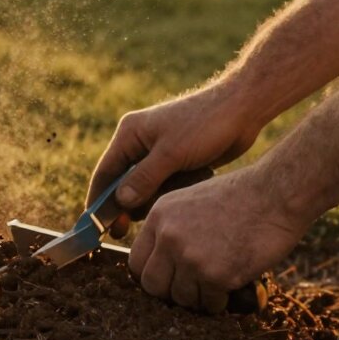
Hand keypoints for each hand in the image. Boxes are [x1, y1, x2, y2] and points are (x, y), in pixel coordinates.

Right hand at [88, 82, 262, 237]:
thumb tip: (121, 202)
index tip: (96, 230)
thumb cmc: (204, 124)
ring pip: (148, 189)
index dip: (99, 202)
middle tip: (142, 222)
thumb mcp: (171, 154)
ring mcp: (159, 152)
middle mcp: (140, 143)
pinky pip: (168, 186)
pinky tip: (197, 178)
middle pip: (125, 185)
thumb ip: (144, 179)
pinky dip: (178, 189)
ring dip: (163, 194)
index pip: (105, 173)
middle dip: (137, 202)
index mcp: (130, 134)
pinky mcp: (178, 161)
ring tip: (184, 184)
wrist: (241, 109)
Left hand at [129, 163, 307, 313]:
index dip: (154, 275)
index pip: (136, 263)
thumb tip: (161, 264)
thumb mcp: (193, 200)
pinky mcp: (214, 275)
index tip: (170, 278)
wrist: (276, 193)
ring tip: (220, 278)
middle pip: (153, 287)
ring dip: (200, 296)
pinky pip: (209, 303)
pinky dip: (221, 299)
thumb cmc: (241, 196)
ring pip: (182, 299)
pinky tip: (233, 280)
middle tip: (194, 285)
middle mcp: (169, 236)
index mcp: (160, 215)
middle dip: (173, 291)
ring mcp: (190, 257)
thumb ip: (172, 228)